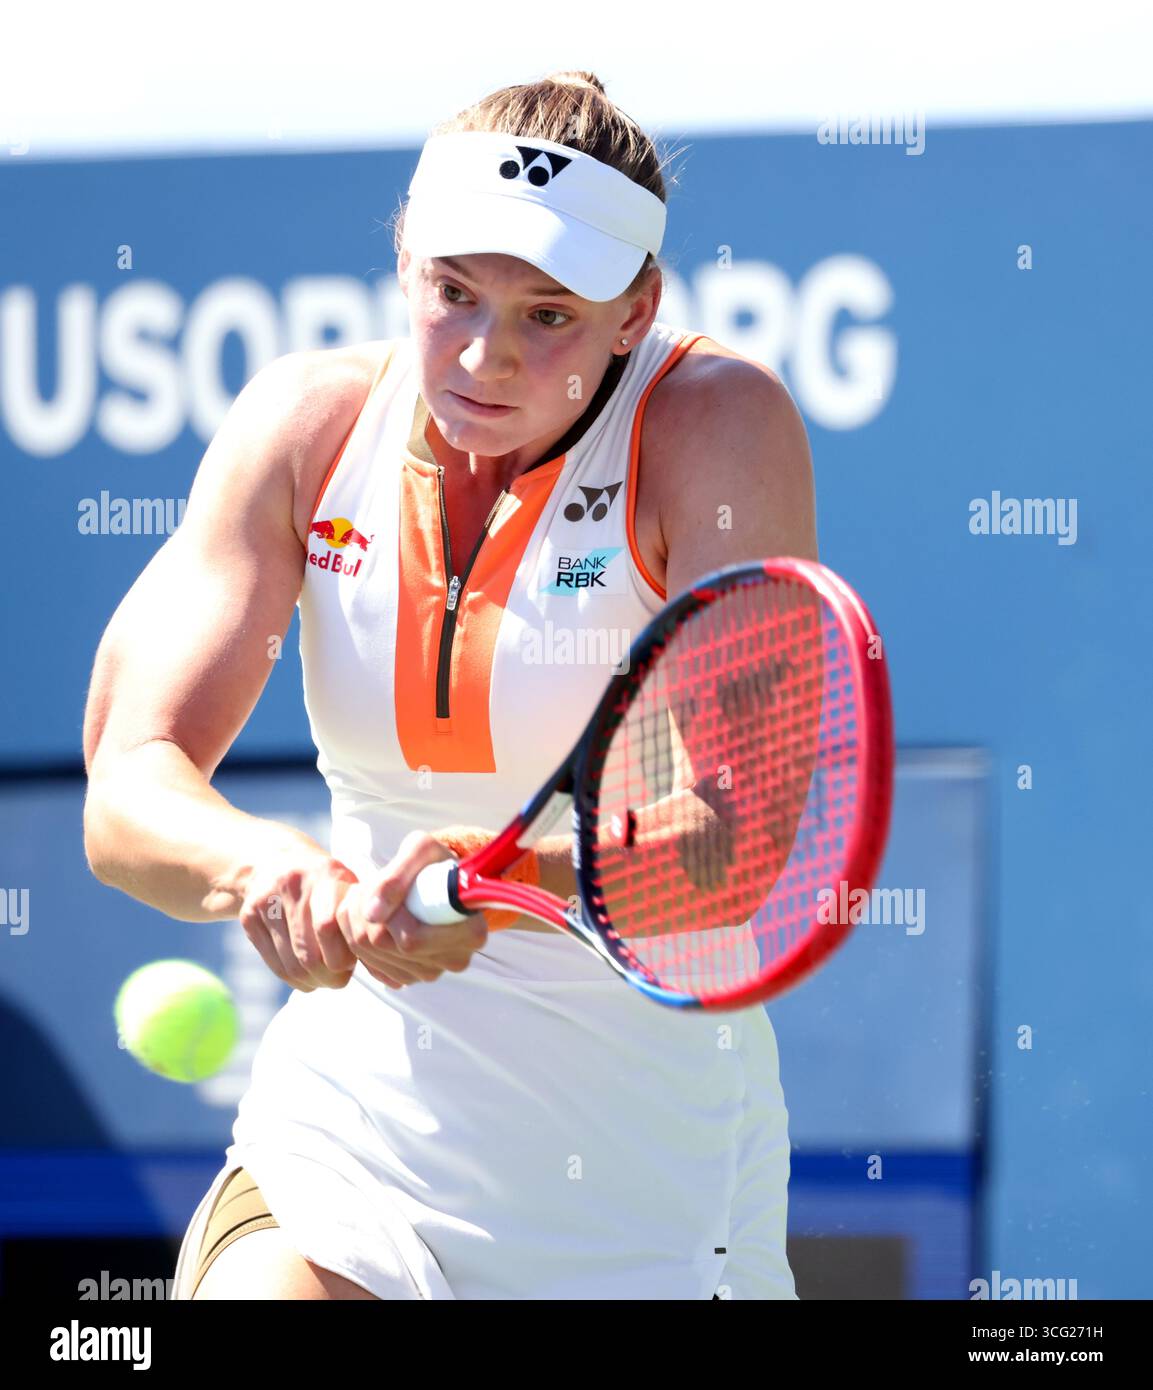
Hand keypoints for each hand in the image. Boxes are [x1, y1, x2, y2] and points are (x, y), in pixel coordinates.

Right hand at [237, 848, 361, 991]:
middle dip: (330, 975)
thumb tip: (383, 970)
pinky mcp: (248, 917)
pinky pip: (274, 965)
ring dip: (314, 981)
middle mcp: (292, 884)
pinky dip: (295, 980)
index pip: (328, 927)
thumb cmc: (327, 884)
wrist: (277, 860)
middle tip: (341, 977)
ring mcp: (266, 901)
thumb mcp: (349, 889)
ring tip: (326, 978)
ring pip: (292, 965)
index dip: (344, 956)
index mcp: (324, 874)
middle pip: (310, 954)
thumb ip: (363, 921)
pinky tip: (307, 977)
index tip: (353, 962)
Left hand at [335, 830, 488, 988]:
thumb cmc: (435, 863)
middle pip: (385, 946)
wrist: (439, 881)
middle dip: (363, 913)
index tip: (380, 887)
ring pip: (372, 955)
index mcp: (470, 932)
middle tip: (366, 888)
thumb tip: (372, 914)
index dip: (387, 914)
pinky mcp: (410, 977)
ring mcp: (431, 972)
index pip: (410, 939)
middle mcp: (455, 960)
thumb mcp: (422, 850)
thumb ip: (396, 876)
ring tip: (371, 899)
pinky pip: (370, 965)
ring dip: (357, 923)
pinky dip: (359, 939)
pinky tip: (373, 920)